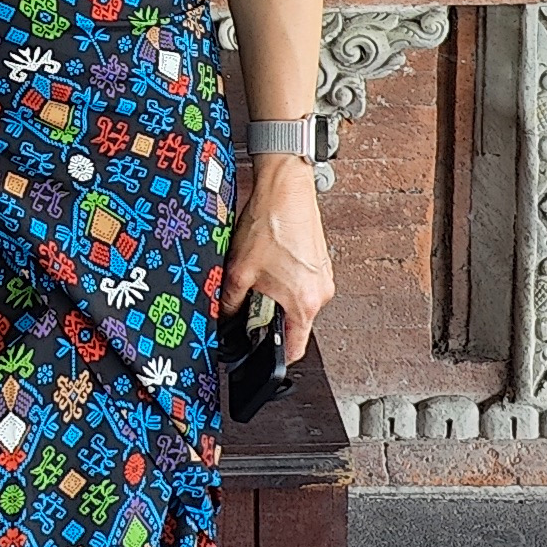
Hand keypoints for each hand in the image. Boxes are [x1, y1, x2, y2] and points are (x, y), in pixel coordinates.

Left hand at [222, 157, 333, 360]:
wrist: (286, 188)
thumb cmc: (271, 223)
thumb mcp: (239, 271)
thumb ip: (229, 302)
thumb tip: (224, 316)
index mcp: (304, 303)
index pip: (294, 349)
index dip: (274, 357)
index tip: (261, 358)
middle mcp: (320, 293)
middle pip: (294, 323)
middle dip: (271, 318)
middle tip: (251, 302)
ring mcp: (323, 277)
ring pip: (297, 302)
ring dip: (278, 296)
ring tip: (262, 275)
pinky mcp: (320, 262)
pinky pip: (302, 283)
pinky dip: (286, 280)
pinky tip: (271, 262)